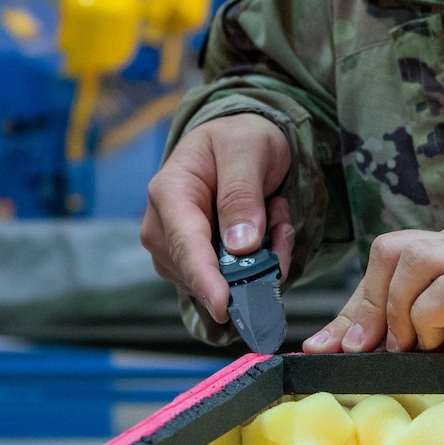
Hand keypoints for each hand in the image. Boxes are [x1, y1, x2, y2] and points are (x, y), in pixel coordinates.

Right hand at [141, 114, 293, 322]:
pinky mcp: (193, 264)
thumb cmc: (239, 139)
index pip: (185, 244)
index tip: (224, 305)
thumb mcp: (248, 150)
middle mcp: (162, 226)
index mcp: (169, 191)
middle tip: (281, 217)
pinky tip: (268, 231)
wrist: (236, 141)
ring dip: (261, 258)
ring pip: (222, 280)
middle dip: (253, 259)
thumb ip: (242, 194)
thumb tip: (240, 245)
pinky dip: (260, 262)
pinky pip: (230, 281)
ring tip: (274, 213)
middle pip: (204, 270)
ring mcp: (174, 250)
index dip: (205, 278)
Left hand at [305, 226, 443, 352]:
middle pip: (395, 247)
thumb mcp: (423, 333)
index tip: (345, 346)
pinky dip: (430, 321)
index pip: (387, 254)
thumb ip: (376, 331)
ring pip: (418, 259)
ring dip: (403, 311)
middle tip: (385, 346)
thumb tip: (319, 347)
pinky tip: (443, 344)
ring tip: (418, 344)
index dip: (359, 302)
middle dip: (375, 302)